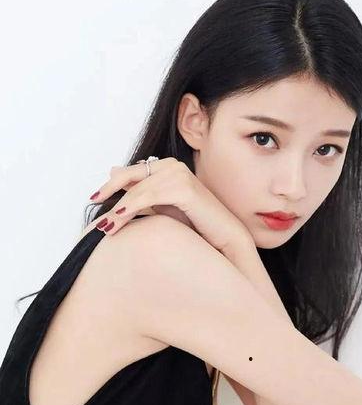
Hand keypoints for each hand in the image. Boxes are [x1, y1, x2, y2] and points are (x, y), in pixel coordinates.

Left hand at [85, 157, 253, 254]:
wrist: (224, 239)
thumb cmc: (197, 226)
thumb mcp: (162, 209)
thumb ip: (142, 195)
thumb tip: (113, 172)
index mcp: (167, 168)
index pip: (131, 172)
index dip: (111, 185)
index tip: (94, 199)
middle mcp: (172, 166)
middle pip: (130, 176)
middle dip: (109, 193)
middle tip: (94, 210)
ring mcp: (179, 174)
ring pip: (138, 190)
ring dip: (118, 208)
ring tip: (105, 226)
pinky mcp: (185, 188)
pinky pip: (150, 196)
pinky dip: (132, 206)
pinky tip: (119, 217)